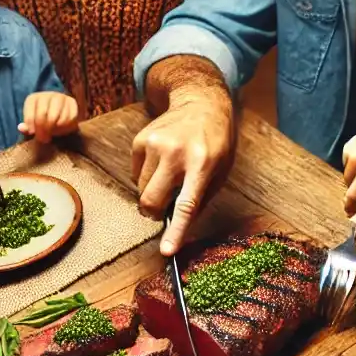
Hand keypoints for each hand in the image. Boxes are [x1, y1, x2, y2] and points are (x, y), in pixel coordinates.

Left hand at [19, 92, 78, 142]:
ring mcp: (61, 97)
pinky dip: (65, 126)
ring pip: (56, 117)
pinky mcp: (72, 102)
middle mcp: (47, 95)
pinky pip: (69, 118)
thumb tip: (22, 128)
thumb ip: (26, 128)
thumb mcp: (32, 123)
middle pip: (43, 115)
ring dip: (55, 129)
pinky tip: (61, 128)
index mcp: (33, 98)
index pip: (30, 116)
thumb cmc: (42, 119)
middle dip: (43, 130)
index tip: (33, 134)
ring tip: (52, 133)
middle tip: (44, 139)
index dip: (31, 128)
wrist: (59, 110)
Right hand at [132, 84, 233, 255]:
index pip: (187, 205)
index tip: (166, 251)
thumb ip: (200, 198)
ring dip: (152, 191)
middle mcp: (177, 154)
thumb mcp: (220, 171)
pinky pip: (135, 173)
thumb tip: (176, 226)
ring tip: (170, 174)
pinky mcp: (141, 139)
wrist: (201, 103)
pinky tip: (162, 161)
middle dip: (154, 212)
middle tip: (163, 209)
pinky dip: (146, 175)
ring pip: (141, 189)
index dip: (176, 231)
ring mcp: (156, 144)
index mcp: (203, 164)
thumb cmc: (216, 142)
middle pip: (151, 200)